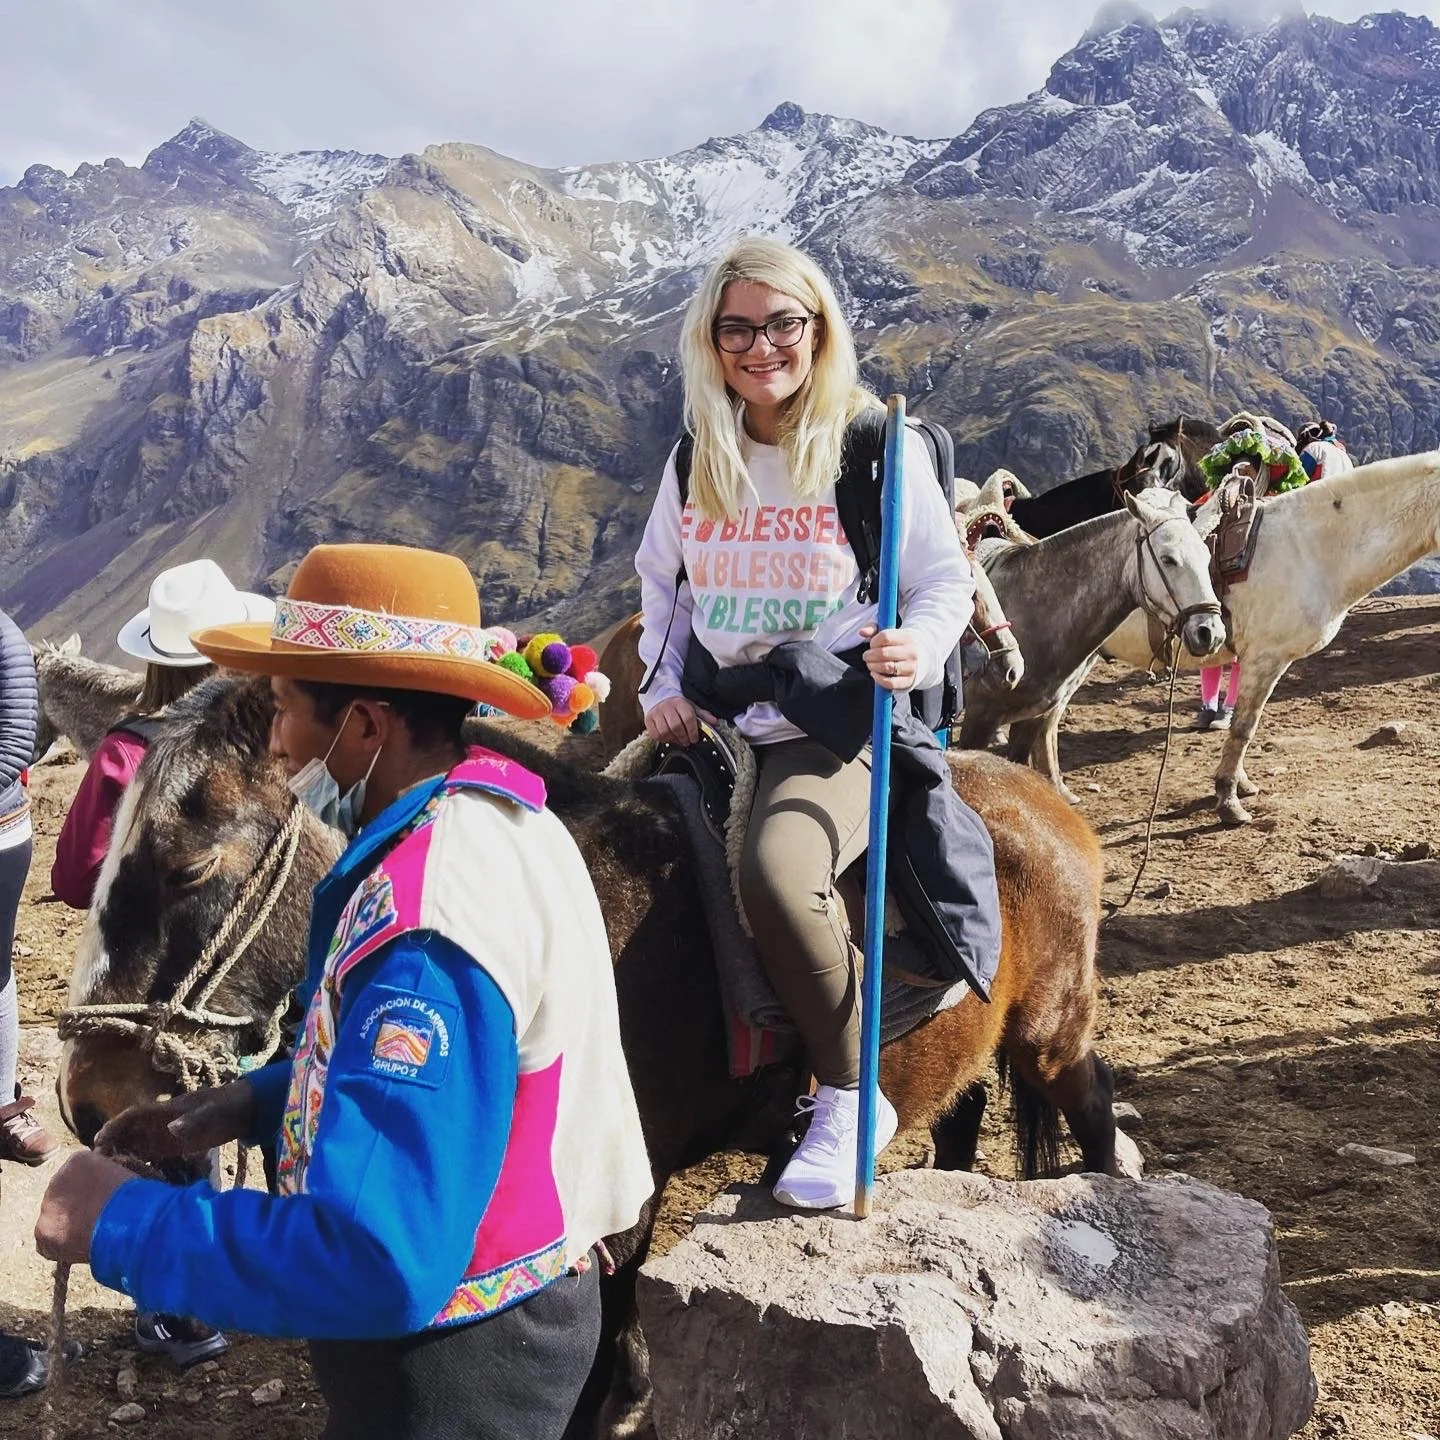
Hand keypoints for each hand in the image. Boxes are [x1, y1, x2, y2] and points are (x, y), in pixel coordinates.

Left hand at [36, 1151, 138, 1264]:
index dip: (90, 1190)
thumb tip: (101, 1192)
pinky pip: (48, 1242)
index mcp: (78, 1161)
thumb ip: (103, 1180)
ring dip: (67, 1227)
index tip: (102, 1200)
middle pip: (62, 1196)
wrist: (127, 1221)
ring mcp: (47, 1205)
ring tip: (90, 1235)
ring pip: (54, 1219)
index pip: (77, 1175)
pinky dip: (60, 1247)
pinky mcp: (42, 1231)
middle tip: (94, 1220)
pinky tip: (80, 1247)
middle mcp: (56, 1179)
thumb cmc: (133, 1197)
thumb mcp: (122, 1176)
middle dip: (75, 1208)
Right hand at [94, 1080, 254, 1163]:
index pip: (133, 1115)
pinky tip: (132, 1182)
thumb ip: (194, 1121)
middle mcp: (160, 1123)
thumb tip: (171, 1129)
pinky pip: (150, 1157)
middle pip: (128, 1132)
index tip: (98, 1141)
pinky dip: (139, 1166)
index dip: (114, 1126)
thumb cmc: (226, 1107)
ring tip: (108, 1177)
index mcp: (166, 1110)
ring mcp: (165, 1136)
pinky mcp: (173, 1148)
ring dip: (122, 1158)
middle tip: (97, 1166)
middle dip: (111, 1145)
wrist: (244, 1111)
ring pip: (136, 1145)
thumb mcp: (212, 1113)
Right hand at [644, 696, 713, 746]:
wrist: (660, 697)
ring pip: (665, 731)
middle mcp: (667, 707)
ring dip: (673, 739)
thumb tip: (714, 721)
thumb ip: (703, 715)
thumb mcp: (691, 707)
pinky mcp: (648, 720)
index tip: (694, 738)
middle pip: (676, 726)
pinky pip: (656, 734)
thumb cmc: (678, 705)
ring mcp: (656, 713)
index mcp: (680, 703)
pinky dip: (663, 739)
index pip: (688, 718)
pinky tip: (669, 738)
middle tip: (687, 742)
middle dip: (683, 737)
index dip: (692, 731)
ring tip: (679, 740)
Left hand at [860, 626, 922, 691]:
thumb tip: (862, 632)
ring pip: (886, 667)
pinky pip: (890, 683)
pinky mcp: (909, 681)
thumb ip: (874, 629)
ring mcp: (911, 668)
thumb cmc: (899, 644)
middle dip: (869, 655)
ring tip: (870, 664)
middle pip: (883, 653)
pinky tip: (874, 674)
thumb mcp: (890, 633)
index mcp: (908, 637)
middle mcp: (912, 652)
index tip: (872, 645)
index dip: (873, 641)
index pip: (885, 637)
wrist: (920, 657)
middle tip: (866, 656)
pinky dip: (878, 679)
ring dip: (872, 666)